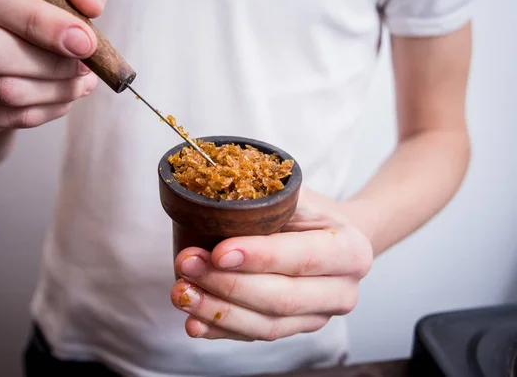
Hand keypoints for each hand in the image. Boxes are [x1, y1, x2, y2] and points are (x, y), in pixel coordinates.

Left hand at [171, 188, 373, 340]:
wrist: (332, 240)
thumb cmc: (311, 213)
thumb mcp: (299, 194)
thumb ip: (269, 199)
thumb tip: (215, 199)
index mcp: (350, 250)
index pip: (302, 257)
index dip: (259, 258)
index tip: (218, 252)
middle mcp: (342, 291)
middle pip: (282, 297)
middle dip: (227, 284)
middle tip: (186, 264)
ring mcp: (320, 316)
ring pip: (267, 324)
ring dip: (218, 311)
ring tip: (181, 292)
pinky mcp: (297, 330)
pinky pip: (257, 336)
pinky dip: (222, 330)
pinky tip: (194, 322)